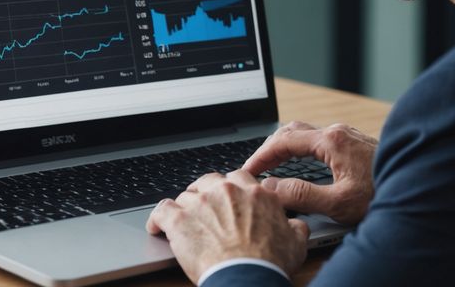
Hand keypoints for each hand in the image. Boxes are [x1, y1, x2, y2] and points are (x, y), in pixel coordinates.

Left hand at [146, 170, 308, 283]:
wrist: (246, 277)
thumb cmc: (270, 262)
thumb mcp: (295, 242)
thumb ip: (294, 226)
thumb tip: (297, 225)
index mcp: (253, 192)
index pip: (237, 177)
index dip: (230, 188)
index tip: (227, 197)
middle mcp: (225, 191)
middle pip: (207, 182)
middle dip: (204, 193)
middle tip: (203, 209)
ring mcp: (199, 203)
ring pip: (185, 196)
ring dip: (184, 209)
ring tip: (184, 225)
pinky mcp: (178, 219)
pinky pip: (160, 210)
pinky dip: (157, 219)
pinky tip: (157, 227)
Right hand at [243, 121, 376, 225]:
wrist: (425, 188)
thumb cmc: (386, 196)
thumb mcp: (340, 203)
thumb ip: (301, 195)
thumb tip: (272, 188)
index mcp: (331, 142)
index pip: (283, 141)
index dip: (261, 155)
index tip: (248, 169)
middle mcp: (339, 133)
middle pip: (292, 131)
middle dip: (270, 147)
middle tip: (257, 166)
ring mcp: (350, 136)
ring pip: (307, 134)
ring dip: (287, 147)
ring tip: (275, 165)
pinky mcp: (358, 144)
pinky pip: (321, 140)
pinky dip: (303, 149)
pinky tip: (304, 164)